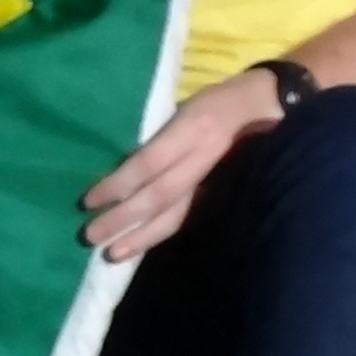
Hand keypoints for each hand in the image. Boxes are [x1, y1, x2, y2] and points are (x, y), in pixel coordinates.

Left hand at [80, 65, 280, 260]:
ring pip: (175, 215)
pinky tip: (142, 245)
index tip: (88, 201)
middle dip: (122, 219)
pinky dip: (162, 233)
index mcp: (192, 129)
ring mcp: (215, 180)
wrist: (267, 109)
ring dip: (141, 237)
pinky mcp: (220, 194)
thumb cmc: (217, 101)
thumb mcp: (185, 106)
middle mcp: (203, 157)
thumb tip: (120, 167)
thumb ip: (159, 136)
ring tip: (113, 254)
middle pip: (158, 196)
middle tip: (90, 236)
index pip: (148, 163)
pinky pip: (187, 217)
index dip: (117, 185)